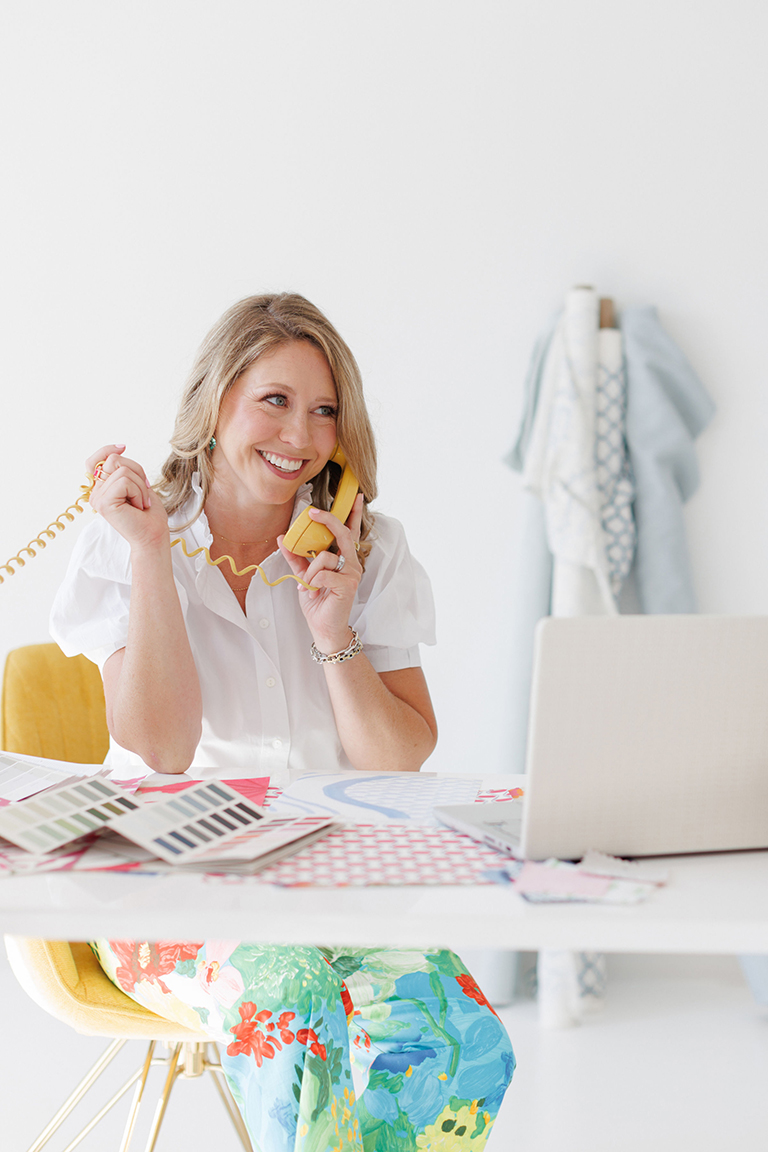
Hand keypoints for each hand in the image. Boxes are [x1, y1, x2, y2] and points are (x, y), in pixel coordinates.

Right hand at [86, 444, 168, 553]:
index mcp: (102, 489)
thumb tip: (117, 451)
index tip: (123, 447)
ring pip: (122, 470)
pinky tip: (138, 506)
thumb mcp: (137, 484)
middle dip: (137, 471)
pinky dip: (138, 492)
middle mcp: (96, 493)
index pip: (94, 461)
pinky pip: (124, 481)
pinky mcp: (104, 503)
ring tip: (140, 502)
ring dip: (140, 485)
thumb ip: (124, 470)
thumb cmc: (149, 514)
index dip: (107, 449)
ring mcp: (98, 498)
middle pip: (113, 459)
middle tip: (144, 491)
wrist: (153, 536)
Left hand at [278, 493, 363, 653]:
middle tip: (312, 514)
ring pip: (326, 556)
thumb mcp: (304, 575)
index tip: (355, 497)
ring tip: (307, 585)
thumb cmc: (318, 601)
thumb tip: (282, 538)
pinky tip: (312, 592)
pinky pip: (323, 573)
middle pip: (343, 534)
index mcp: (344, 559)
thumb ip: (296, 557)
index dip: (354, 513)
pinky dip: (312, 582)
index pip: (352, 531)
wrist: (323, 627)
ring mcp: (352, 574)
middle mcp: (352, 563)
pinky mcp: (348, 585)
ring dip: (310, 571)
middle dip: (328, 521)